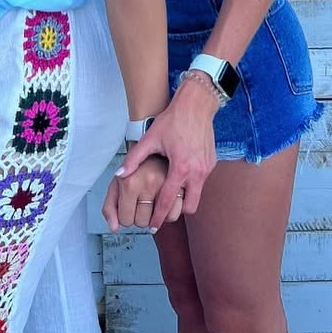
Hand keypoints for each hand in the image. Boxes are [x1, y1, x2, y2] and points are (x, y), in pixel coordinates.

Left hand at [113, 78, 218, 230]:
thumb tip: (120, 175)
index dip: (158, 216)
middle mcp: (197, 172)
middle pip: (188, 208)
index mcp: (180, 168)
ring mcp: (207, 169)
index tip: (152, 227)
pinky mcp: (212, 164)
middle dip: (176, 211)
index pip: (167, 201)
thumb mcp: (150, 138)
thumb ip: (134, 158)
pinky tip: (181, 176)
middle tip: (163, 210)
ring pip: (197, 197)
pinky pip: (202, 182)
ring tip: (171, 194)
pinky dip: (192, 184)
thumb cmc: (172, 120)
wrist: (196, 105)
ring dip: (185, 198)